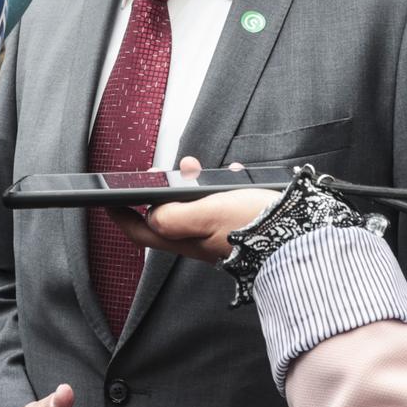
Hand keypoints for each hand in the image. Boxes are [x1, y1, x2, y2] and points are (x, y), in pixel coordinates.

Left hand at [109, 157, 277, 264]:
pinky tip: (232, 175)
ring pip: (194, 206)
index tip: (106, 199)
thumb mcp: (207, 212)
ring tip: (198, 167)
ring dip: (191, 184)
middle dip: (160, 192)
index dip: (120, 216)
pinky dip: (220, 186)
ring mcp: (218, 232)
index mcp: (184, 239)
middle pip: (166, 216)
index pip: (140, 231)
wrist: (299, 236)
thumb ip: (174, 214)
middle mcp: (198, 239)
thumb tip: (151, 214)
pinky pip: (221, 202)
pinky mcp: (238, 224)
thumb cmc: (254, 224)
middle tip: (163, 173)